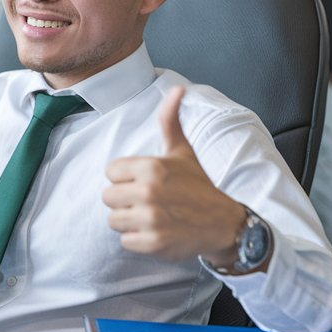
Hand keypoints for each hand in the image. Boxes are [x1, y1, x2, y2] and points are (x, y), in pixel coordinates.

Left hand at [102, 85, 245, 266]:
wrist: (223, 223)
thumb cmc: (198, 185)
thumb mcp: (183, 151)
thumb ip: (170, 120)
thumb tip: (177, 88)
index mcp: (151, 167)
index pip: (110, 172)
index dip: (125, 178)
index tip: (145, 182)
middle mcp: (148, 192)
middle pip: (108, 197)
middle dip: (125, 200)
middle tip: (149, 201)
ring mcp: (150, 219)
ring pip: (114, 220)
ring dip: (130, 221)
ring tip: (153, 216)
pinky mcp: (153, 243)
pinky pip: (125, 242)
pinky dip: (138, 240)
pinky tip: (157, 232)